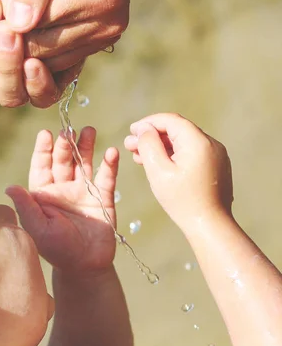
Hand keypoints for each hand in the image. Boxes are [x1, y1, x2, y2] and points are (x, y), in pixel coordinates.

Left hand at [6, 126, 118, 272]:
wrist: (85, 266)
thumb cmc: (56, 249)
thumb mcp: (38, 228)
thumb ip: (26, 206)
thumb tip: (9, 186)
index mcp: (43, 193)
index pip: (42, 165)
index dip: (43, 149)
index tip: (45, 133)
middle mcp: (62, 188)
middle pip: (63, 160)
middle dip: (65, 144)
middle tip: (68, 129)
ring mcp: (83, 191)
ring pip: (84, 163)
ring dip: (86, 146)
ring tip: (89, 130)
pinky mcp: (103, 198)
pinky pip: (106, 178)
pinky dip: (109, 164)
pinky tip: (112, 151)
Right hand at [124, 113, 233, 228]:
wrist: (210, 225)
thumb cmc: (182, 200)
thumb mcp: (158, 171)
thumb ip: (148, 144)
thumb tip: (144, 129)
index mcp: (198, 142)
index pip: (170, 120)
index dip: (148, 123)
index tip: (131, 131)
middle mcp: (211, 143)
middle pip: (176, 130)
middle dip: (152, 135)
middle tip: (130, 145)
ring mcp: (216, 155)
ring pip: (183, 142)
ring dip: (160, 146)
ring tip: (139, 157)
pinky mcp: (216, 166)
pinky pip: (191, 153)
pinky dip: (173, 155)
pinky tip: (158, 165)